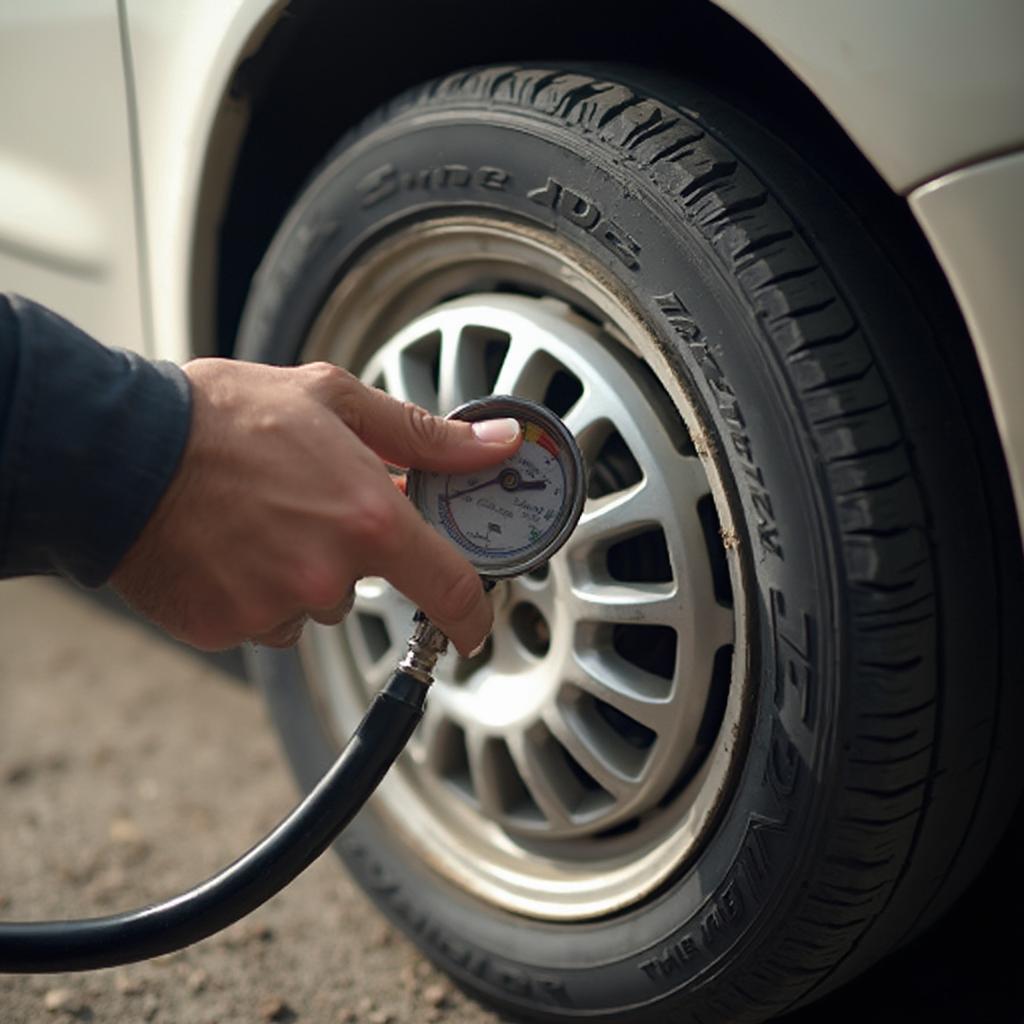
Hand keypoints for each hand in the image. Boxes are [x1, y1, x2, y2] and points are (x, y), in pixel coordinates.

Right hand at [110, 359, 521, 654]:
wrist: (116, 450)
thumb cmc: (224, 417)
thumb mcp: (333, 400)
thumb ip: (425, 436)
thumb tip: (496, 445)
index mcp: (368, 520)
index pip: (449, 589)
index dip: (469, 614)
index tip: (471, 624)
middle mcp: (328, 575)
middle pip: (362, 588)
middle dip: (344, 554)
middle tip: (301, 504)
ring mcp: (274, 608)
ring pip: (309, 605)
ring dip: (295, 574)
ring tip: (252, 520)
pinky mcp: (226, 629)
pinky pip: (261, 621)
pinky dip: (251, 592)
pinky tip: (224, 548)